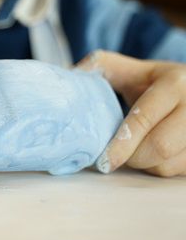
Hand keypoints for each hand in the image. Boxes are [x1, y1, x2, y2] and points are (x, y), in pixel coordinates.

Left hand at [77, 51, 185, 176]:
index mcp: (174, 83)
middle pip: (161, 147)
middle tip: (113, 157)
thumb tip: (65, 80)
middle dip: (131, 158)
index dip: (122, 143)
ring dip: (144, 165)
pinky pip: (178, 171)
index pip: (145, 118)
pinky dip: (158, 168)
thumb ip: (97, 68)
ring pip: (170, 164)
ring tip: (132, 151)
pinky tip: (149, 155)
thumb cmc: (149, 80)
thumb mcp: (126, 67)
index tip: (104, 161)